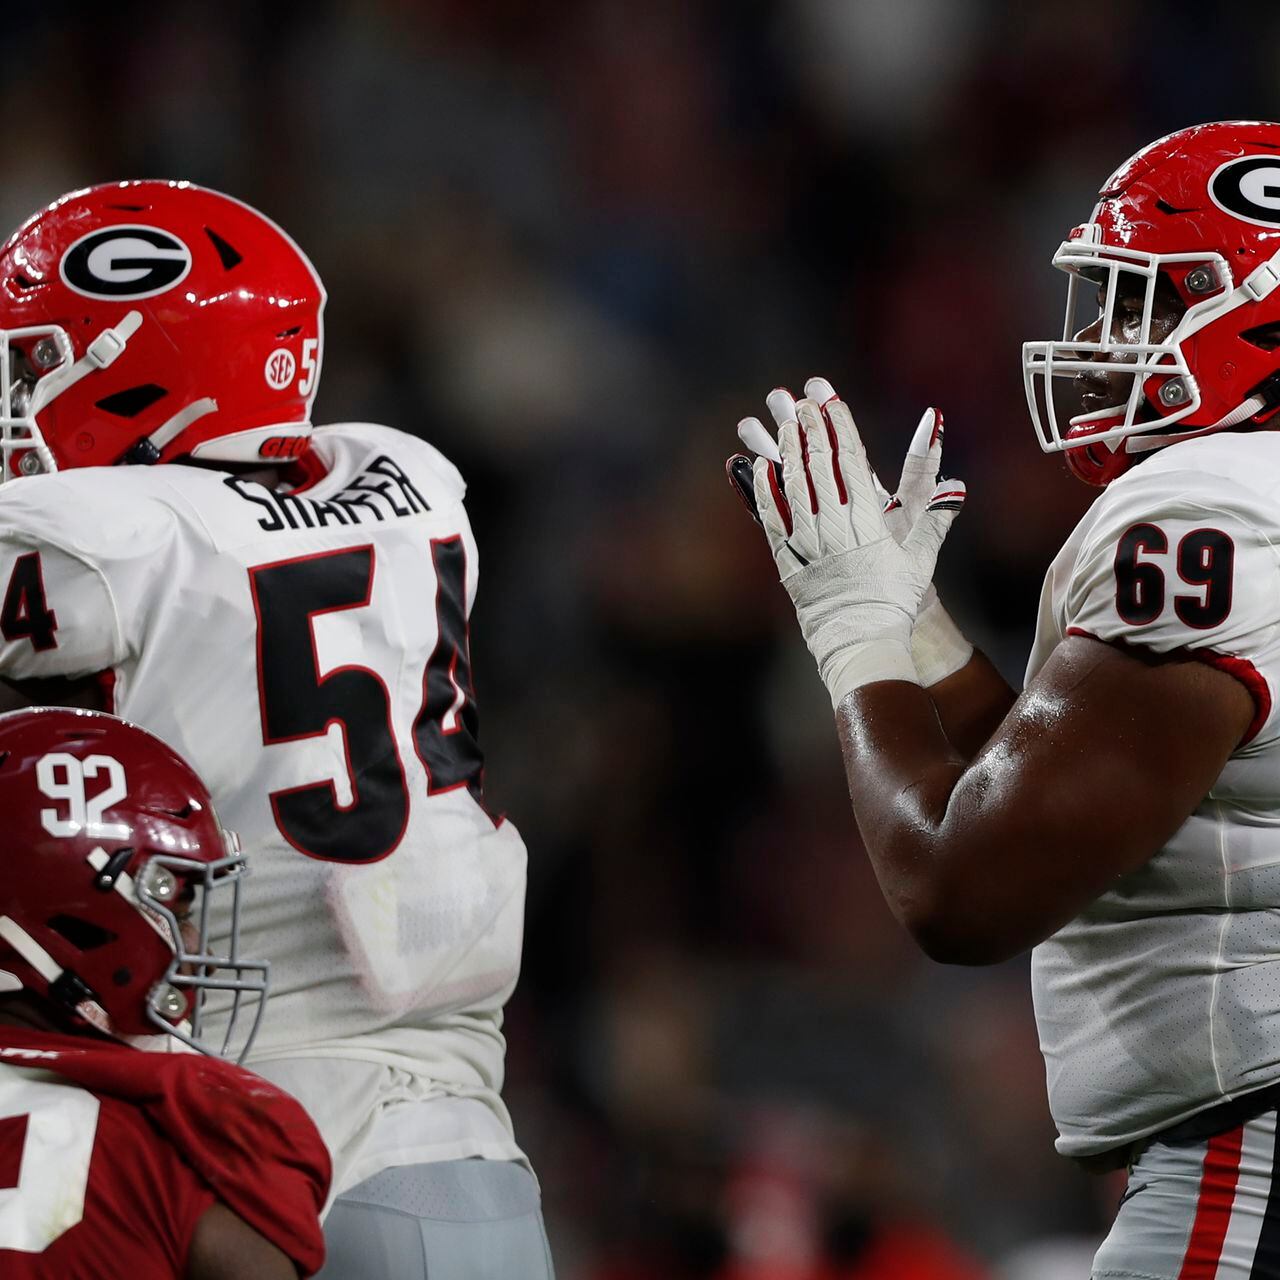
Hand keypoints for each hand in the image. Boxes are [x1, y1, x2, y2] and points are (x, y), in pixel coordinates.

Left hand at [731, 381, 965, 705]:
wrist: (861, 641)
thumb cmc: (895, 599)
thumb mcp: (921, 558)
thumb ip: (936, 516)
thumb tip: (956, 486)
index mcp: (867, 522)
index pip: (851, 462)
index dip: (839, 426)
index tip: (831, 399)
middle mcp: (835, 528)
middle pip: (819, 467)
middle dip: (810, 428)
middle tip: (801, 398)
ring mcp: (807, 544)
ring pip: (793, 487)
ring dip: (786, 450)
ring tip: (782, 420)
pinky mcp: (787, 561)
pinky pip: (772, 520)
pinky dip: (765, 491)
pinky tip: (761, 466)